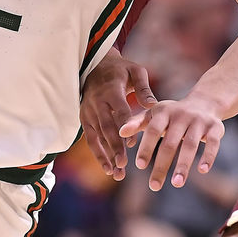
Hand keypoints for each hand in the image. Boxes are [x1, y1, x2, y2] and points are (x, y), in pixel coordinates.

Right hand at [80, 49, 156, 180]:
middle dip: (114, 147)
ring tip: (115, 173)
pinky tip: (107, 168)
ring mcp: (88, 111)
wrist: (96, 65)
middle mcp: (97, 102)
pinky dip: (98, 153)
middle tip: (122, 166)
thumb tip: (153, 105)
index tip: (133, 145)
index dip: (125, 129)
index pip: (119, 111)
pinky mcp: (84, 118)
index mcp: (111, 90)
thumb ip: (144, 88)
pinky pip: (91, 138)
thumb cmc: (121, 70)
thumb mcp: (135, 71)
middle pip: (106, 127)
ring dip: (105, 155)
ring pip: (96, 136)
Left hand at [121, 94, 224, 190]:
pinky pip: (213, 143)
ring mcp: (199, 121)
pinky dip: (208, 156)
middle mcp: (181, 115)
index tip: (140, 166)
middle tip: (154, 186)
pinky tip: (202, 170)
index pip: (152, 130)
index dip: (146, 147)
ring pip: (190, 144)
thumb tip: (120, 132)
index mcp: (164, 112)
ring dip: (183, 165)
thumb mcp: (154, 114)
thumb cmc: (173, 113)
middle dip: (162, 165)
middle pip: (170, 142)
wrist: (205, 102)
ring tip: (176, 184)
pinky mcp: (216, 127)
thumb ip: (137, 122)